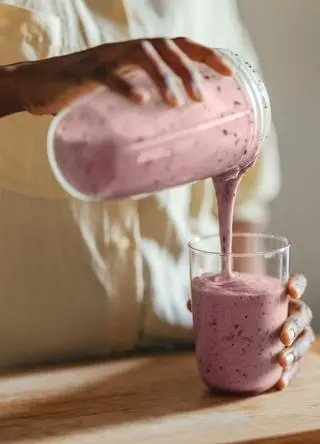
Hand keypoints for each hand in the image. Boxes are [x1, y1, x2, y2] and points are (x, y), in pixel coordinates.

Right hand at [10, 37, 231, 115]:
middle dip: (188, 71)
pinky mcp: (86, 71)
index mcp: (141, 54)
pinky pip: (109, 74)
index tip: (229, 73)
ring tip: (176, 104)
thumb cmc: (89, 96)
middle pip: (167, 47)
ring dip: (164, 78)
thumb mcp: (123, 96)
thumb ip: (145, 107)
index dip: (206, 55)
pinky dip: (127, 86)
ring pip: (143, 55)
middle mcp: (127, 49)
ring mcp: (107, 56)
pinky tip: (142, 101)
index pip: (180, 45)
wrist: (44, 86)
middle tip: (199, 99)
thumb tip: (173, 136)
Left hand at [187, 274, 314, 389]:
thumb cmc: (241, 311)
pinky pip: (297, 365)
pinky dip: (290, 374)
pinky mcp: (291, 354)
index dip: (297, 284)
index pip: (297, 282)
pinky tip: (280, 382)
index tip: (290, 290)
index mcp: (279, 295)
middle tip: (283, 337)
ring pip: (305, 340)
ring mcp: (294, 334)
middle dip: (295, 326)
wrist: (247, 330)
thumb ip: (212, 301)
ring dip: (296, 351)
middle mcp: (291, 312)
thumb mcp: (229, 304)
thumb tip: (190, 303)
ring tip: (282, 361)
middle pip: (302, 314)